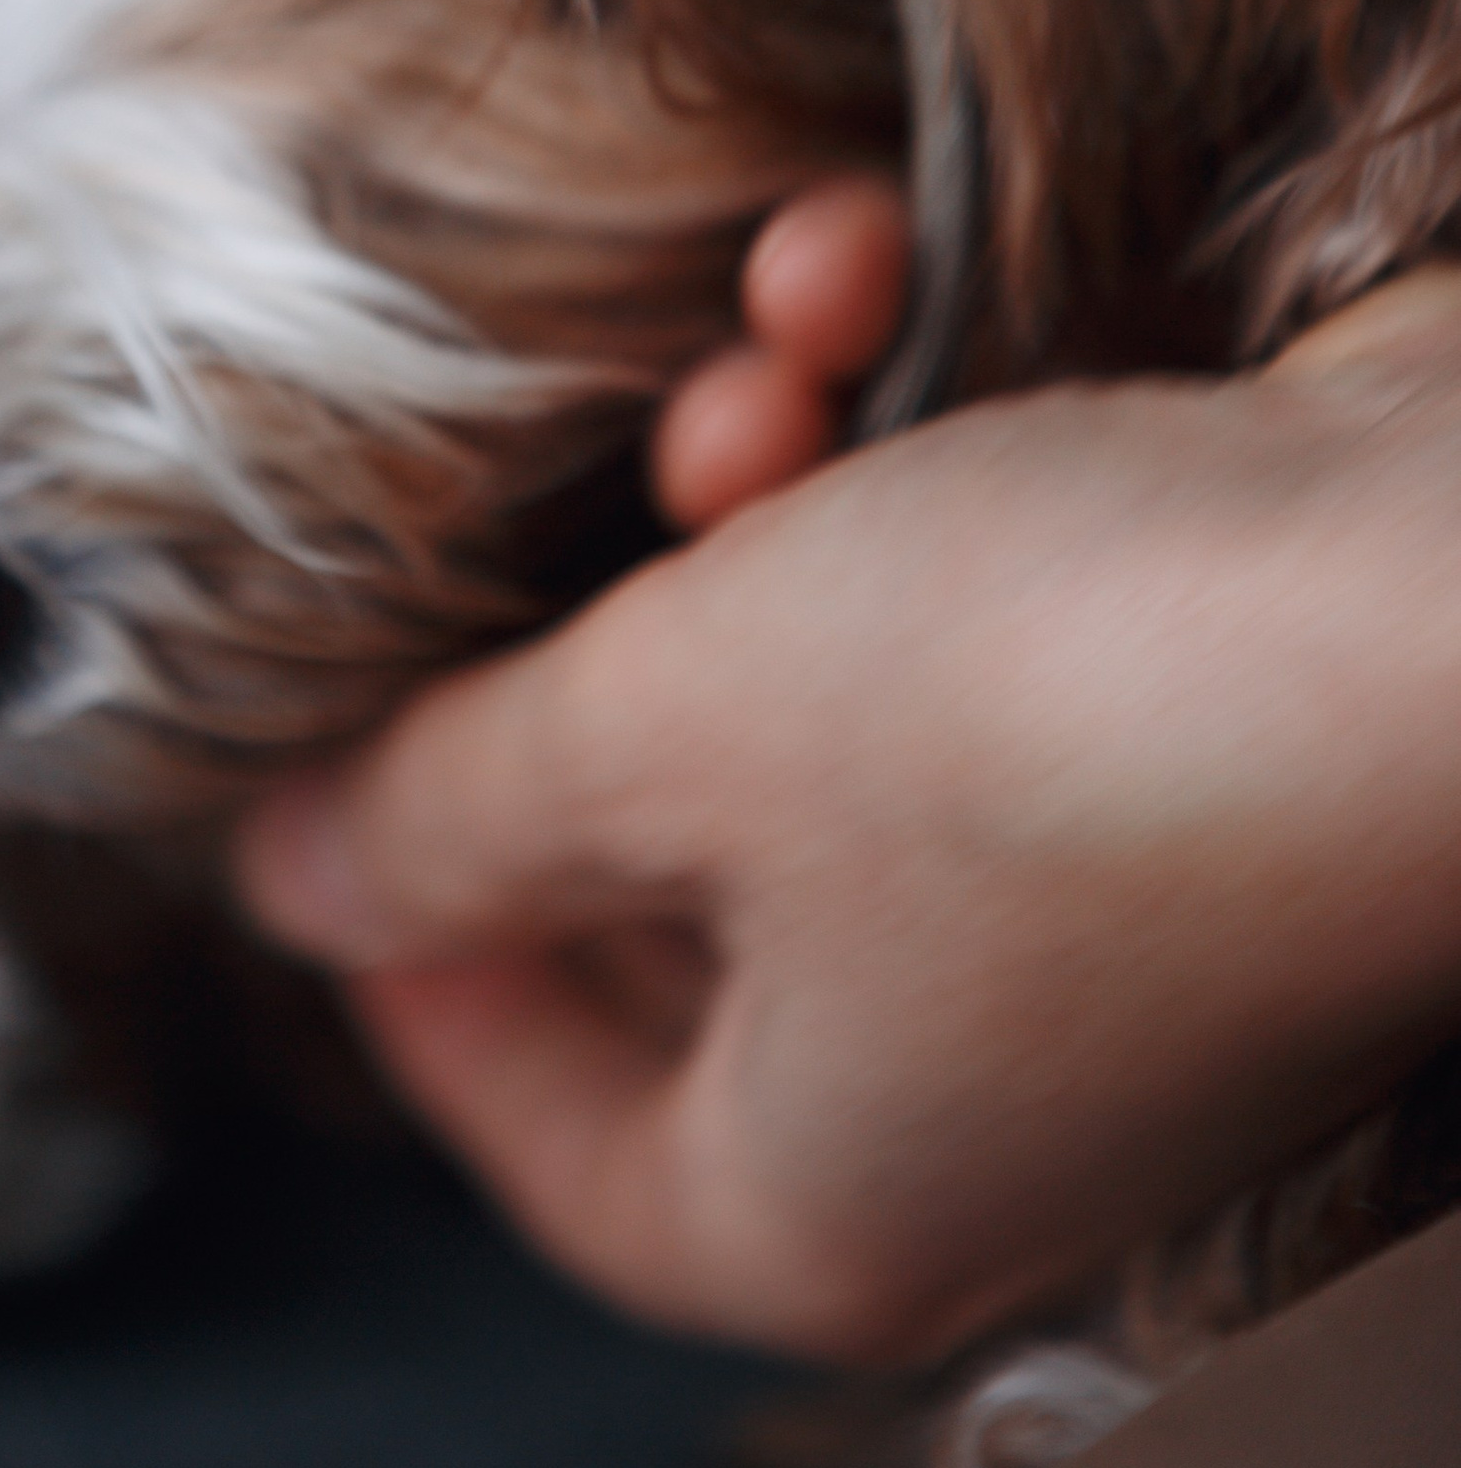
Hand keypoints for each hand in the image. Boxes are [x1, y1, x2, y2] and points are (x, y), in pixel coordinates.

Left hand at [240, 267, 1460, 1363]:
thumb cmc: (1046, 709)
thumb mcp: (663, 732)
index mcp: (825, 1195)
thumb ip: (450, 809)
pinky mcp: (1182, 743)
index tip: (341, 776)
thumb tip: (284, 884)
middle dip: (603, 651)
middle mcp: (972, 1099)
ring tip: (750, 369)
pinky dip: (900, 461)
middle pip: (670, 904)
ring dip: (747, 506)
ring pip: (814, 718)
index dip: (417, 972)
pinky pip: (968, 622)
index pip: (554, 1146)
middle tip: (583, 498)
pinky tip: (857, 272)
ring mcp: (1099, 926)